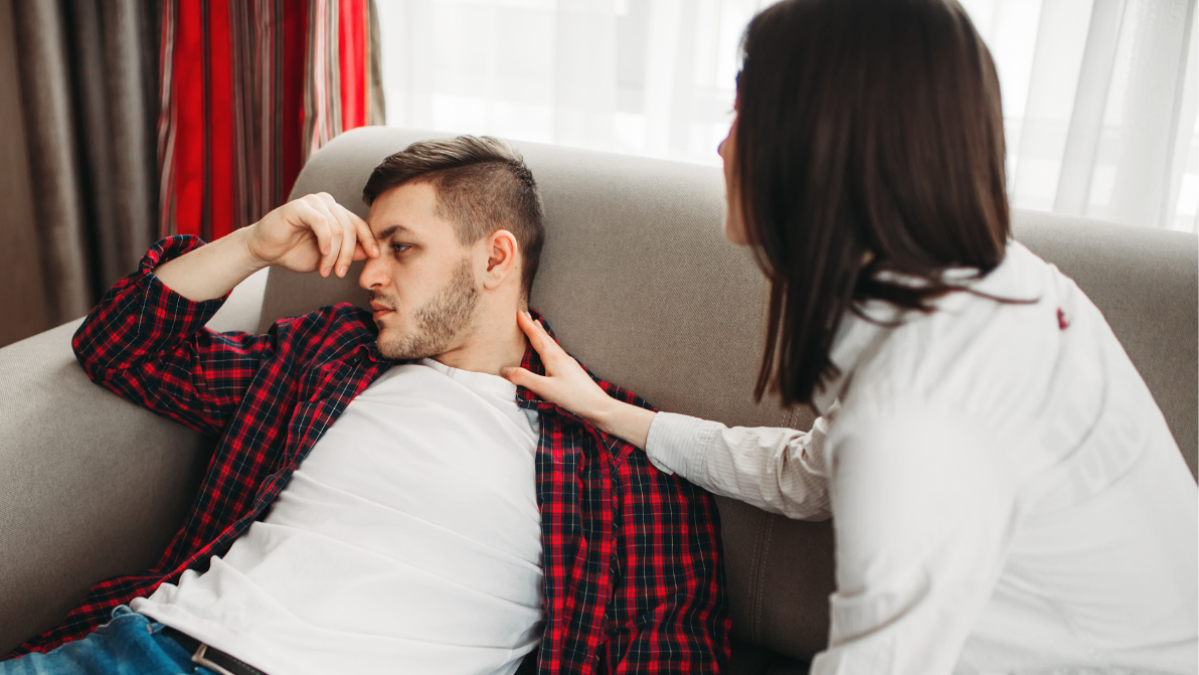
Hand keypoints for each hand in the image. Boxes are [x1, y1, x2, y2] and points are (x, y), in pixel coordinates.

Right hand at [244, 192, 379, 277]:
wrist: (265, 251)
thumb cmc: (295, 252)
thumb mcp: (329, 257)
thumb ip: (349, 252)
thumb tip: (373, 253)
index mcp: (336, 213)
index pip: (360, 224)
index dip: (370, 240)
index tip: (376, 257)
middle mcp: (328, 203)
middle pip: (350, 228)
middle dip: (347, 255)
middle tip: (339, 273)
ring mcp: (314, 202)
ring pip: (338, 229)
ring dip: (334, 254)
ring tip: (326, 271)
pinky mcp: (299, 207)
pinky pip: (322, 223)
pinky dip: (325, 242)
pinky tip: (322, 254)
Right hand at [502, 311, 612, 419]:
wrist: (598, 406)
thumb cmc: (573, 398)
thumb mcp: (544, 389)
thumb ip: (524, 379)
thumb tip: (505, 370)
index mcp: (553, 357)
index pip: (536, 337)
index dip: (526, 325)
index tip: (518, 313)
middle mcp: (561, 356)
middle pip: (545, 337)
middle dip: (534, 326)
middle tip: (526, 314)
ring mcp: (568, 363)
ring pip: (552, 343)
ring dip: (542, 334)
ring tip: (537, 326)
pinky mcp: (572, 371)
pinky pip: (557, 352)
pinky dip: (549, 345)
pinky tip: (551, 350)